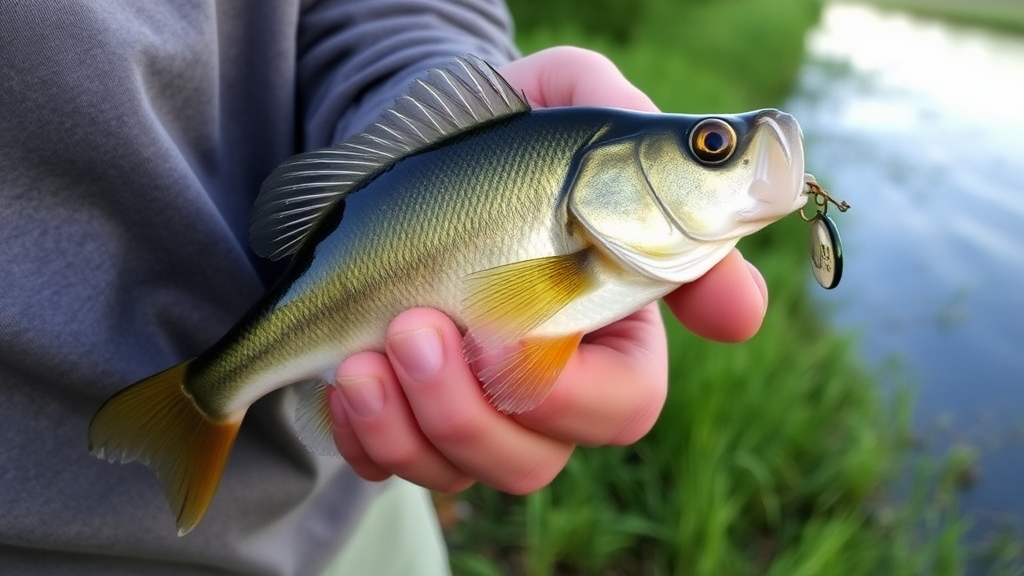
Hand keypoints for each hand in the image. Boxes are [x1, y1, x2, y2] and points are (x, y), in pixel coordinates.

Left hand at [327, 47, 768, 493]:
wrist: (413, 137)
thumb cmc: (506, 122)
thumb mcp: (572, 100)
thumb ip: (645, 165)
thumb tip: (737, 310)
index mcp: (605, 318)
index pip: (623, 402)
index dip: (578, 395)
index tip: (506, 336)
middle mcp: (547, 375)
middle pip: (534, 458)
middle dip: (468, 411)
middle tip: (415, 327)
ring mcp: (474, 400)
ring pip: (459, 470)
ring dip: (407, 423)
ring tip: (361, 352)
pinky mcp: (407, 408)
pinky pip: (390, 462)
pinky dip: (365, 434)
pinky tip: (344, 374)